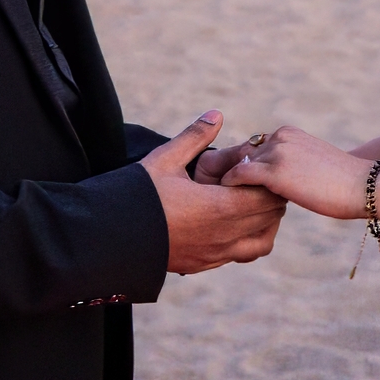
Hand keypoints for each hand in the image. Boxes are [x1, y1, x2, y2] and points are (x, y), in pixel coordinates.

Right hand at [141, 113, 286, 273]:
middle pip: (270, 216)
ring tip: (246, 203)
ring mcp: (215, 254)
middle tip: (252, 180)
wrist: (109, 238)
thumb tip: (217, 114)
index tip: (253, 167)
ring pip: (262, 241)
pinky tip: (229, 222)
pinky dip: (246, 239)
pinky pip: (242, 255)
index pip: (267, 195)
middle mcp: (224, 236)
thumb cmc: (138, 195)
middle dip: (268, 196)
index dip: (266, 180)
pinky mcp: (204, 265)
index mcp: (219, 208)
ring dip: (263, 221)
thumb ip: (195, 136)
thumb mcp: (165, 159)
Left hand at [222, 125, 367, 220]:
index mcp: (288, 133)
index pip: (254, 147)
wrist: (362, 186)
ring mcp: (276, 153)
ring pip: (237, 165)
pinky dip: (229, 188)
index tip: (228, 183)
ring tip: (213, 199)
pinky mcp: (273, 172)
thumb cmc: (342, 183)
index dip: (242, 166)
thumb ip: (292, 165)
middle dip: (229, 172)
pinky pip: (239, 177)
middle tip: (212, 191)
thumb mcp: (313, 164)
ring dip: (225, 181)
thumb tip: (280, 181)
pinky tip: (225, 203)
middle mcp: (279, 137)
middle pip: (242, 154)